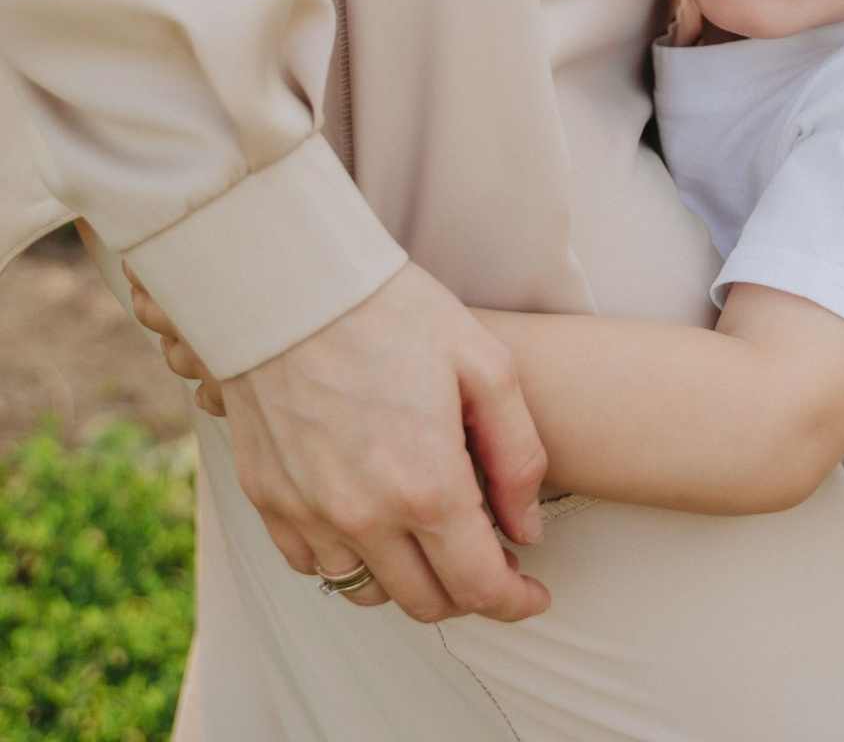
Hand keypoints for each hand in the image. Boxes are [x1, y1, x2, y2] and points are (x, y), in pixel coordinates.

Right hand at [128, 261, 549, 623]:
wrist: (291, 283)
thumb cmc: (395, 312)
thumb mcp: (486, 365)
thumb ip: (518, 455)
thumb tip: (528, 529)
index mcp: (427, 486)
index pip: (479, 587)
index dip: (516, 602)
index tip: (533, 594)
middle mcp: (364, 516)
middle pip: (426, 602)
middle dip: (469, 594)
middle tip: (491, 563)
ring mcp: (307, 512)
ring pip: (367, 591)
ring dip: (409, 579)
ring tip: (432, 538)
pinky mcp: (267, 498)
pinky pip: (312, 563)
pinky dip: (350, 558)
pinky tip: (372, 520)